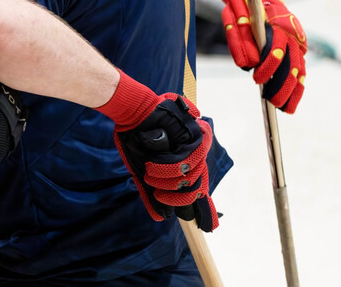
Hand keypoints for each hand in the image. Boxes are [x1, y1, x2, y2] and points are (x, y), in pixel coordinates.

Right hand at [97, 72, 217, 230]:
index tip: (208, 226)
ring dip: (166, 180)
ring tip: (149, 174)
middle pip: (197, 188)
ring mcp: (197, 145)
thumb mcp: (142, 171)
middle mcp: (195, 156)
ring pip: (191, 175)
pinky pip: (187, 162)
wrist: (131, 114)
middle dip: (175, 196)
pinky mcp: (195, 135)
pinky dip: (167, 168)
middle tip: (158, 192)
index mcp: (186, 164)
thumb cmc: (136, 140)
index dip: (206, 209)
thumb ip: (151, 193)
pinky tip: (153, 166)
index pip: (201, 189)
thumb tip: (161, 218)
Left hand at [218, 0, 306, 112]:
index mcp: (278, 24)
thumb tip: (248, 65)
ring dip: (292, 90)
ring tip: (284, 108)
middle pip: (291, 63)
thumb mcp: (234, 18)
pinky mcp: (297, 48)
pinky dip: (297, 86)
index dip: (267, 66)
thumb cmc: (241, 8)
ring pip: (298, 69)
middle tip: (271, 101)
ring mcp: (297, 41)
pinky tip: (290, 101)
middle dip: (281, 85)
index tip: (257, 79)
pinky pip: (300, 69)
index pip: (276, 49)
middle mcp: (292, 34)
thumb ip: (240, 40)